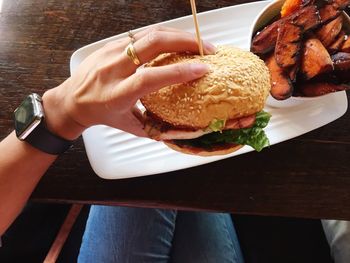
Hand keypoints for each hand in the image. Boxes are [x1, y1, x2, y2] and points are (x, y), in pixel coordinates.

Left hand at [42, 26, 214, 139]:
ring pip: (149, 34)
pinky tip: (177, 40)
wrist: (72, 100)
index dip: (178, 72)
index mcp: (118, 94)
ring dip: (177, 34)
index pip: (151, 78)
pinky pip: (142, 35)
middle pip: (152, 44)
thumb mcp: (128, 126)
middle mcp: (114, 69)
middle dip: (184, 41)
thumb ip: (155, 128)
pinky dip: (164, 36)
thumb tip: (182, 132)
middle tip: (206, 48)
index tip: (201, 68)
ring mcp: (111, 53)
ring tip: (197, 42)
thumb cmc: (101, 114)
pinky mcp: (111, 44)